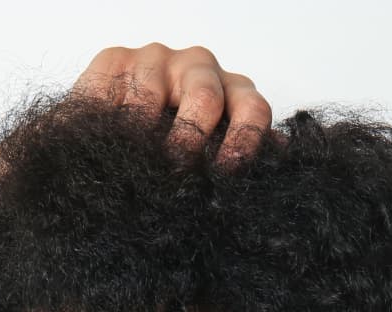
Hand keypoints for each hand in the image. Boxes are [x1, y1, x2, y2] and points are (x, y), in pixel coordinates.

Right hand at [72, 42, 272, 164]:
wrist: (112, 142)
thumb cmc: (170, 153)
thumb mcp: (209, 158)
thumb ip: (241, 156)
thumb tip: (280, 155)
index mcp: (233, 93)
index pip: (253, 109)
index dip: (244, 140)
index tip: (228, 171)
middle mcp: (199, 68)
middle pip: (205, 97)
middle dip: (191, 140)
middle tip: (177, 170)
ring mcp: (156, 60)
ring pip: (153, 98)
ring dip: (144, 139)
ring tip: (138, 166)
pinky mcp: (115, 60)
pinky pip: (115, 96)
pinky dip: (113, 127)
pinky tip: (112, 148)